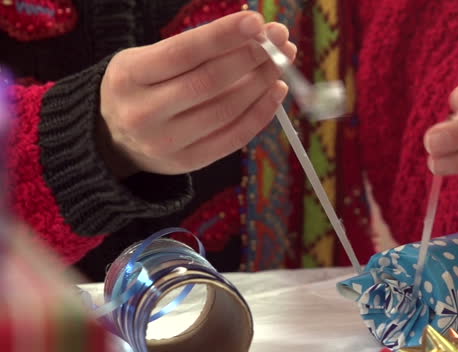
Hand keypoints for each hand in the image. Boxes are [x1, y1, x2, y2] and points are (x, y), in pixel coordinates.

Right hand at [99, 11, 295, 177]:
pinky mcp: (187, 162)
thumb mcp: (150, 59)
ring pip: (226, 110)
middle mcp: (144, 112)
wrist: (115, 138)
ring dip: (261, 83)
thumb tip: (257, 35)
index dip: (223, 36)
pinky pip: (234, 137)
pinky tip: (275, 91)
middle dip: (251, 58)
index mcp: (130, 75)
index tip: (256, 22)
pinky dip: (260, 113)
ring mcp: (165, 142)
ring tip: (280, 63)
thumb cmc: (143, 87)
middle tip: (279, 41)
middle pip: (210, 82)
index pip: (184, 52)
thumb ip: (197, 49)